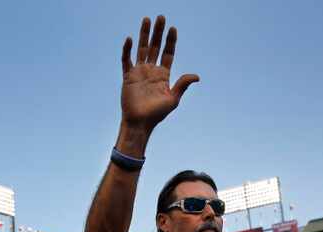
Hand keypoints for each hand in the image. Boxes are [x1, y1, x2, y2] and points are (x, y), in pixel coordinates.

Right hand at [120, 16, 198, 132]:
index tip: (173, 28)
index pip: (168, 53)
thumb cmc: (157, 114)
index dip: (170, 41)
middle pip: (156, 47)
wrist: (140, 123)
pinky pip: (126, 60)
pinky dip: (127, 50)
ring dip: (144, 34)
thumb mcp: (173, 99)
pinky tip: (129, 39)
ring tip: (147, 19)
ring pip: (142, 48)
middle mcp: (151, 71)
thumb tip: (196, 76)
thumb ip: (182, 85)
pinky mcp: (128, 76)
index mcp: (163, 75)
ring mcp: (139, 72)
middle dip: (158, 32)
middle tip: (161, 17)